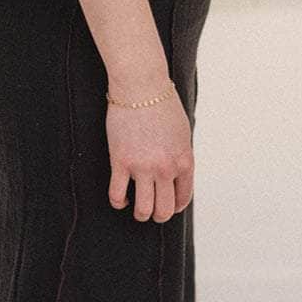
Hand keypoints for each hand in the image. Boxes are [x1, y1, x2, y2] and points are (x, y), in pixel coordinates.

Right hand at [106, 83, 193, 221]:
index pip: (184, 197)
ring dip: (140, 214)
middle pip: (164, 210)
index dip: (176, 206)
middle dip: (158, 215)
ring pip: (143, 210)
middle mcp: (166, 168)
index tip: (169, 205)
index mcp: (184, 161)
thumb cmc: (162, 104)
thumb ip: (180, 156)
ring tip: (136, 208)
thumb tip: (176, 173)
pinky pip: (117, 195)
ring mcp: (142, 167)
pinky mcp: (120, 162)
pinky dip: (118, 202)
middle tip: (152, 211)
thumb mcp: (182, 133)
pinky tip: (120, 198)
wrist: (141, 87)